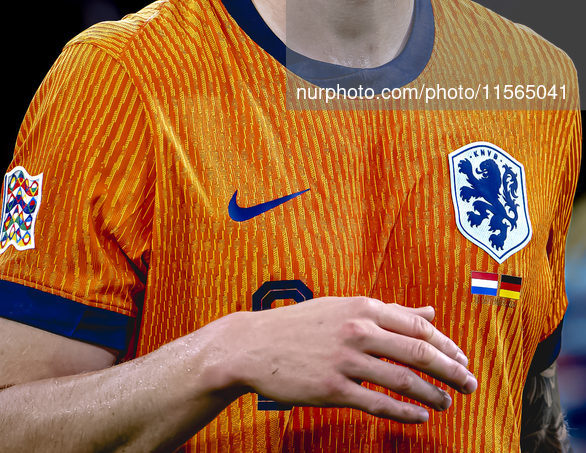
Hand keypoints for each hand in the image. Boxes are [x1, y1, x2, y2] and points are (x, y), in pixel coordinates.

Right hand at [222, 297, 476, 422]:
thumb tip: (429, 311)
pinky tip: (420, 417)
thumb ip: (389, 311)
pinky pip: (377, 403)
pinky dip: (404, 412)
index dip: (446, 344)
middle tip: (471, 384)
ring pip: (402, 380)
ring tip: (448, 404)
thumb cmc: (302, 325)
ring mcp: (345, 360)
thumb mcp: (345, 309)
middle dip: (450, 370)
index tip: (463, 360)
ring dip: (432, 394)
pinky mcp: (332, 389)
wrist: (254, 345)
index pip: (417, 325)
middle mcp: (357, 330)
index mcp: (362, 307)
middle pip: (417, 351)